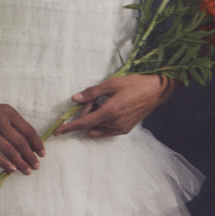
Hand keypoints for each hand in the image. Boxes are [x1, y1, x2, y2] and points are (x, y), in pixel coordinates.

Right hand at [0, 92, 45, 173]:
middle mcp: (0, 120)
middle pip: (20, 142)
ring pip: (9, 150)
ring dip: (20, 163)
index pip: (28, 131)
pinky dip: (4, 163)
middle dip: (30, 156)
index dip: (37, 144)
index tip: (42, 154)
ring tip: (27, 170)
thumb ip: (14, 124)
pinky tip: (12, 169)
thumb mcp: (1, 111)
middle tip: (36, 166)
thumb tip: (29, 143)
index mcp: (9, 113)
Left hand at [56, 73, 173, 138]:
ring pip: (97, 130)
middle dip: (86, 115)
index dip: (69, 127)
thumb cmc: (135, 84)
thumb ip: (92, 93)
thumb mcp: (112, 84)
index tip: (57, 131)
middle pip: (89, 126)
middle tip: (94, 100)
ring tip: (103, 104)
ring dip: (94, 120)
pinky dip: (101, 123)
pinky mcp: (125, 130)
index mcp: (110, 112)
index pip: (84, 123)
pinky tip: (109, 110)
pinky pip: (106, 131)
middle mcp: (115, 124)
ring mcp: (121, 129)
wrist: (156, 91)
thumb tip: (74, 99)